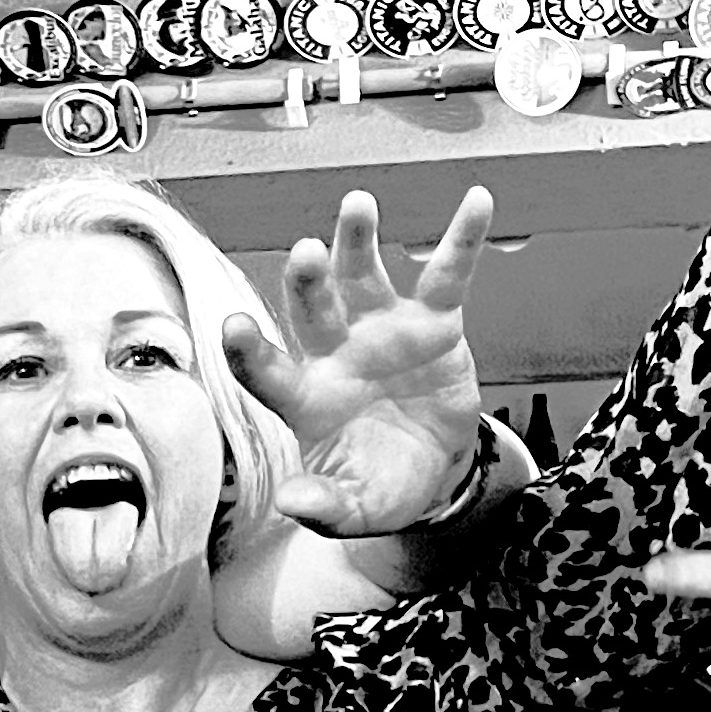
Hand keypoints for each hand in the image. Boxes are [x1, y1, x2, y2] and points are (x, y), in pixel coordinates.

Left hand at [224, 185, 493, 535]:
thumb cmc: (377, 484)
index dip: (249, 351)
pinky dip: (462, 239)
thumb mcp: (353, 508)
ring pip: (361, 276)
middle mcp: (334, 352)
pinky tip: (476, 203)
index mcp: (305, 397)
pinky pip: (446, 275)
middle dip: (308, 281)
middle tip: (307, 253)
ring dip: (356, 240)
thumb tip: (294, 502)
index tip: (233, 327)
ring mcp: (380, 330)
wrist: (430, 471)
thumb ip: (325, 506)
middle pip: (312, 310)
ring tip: (358, 204)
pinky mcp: (432, 323)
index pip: (267, 371)